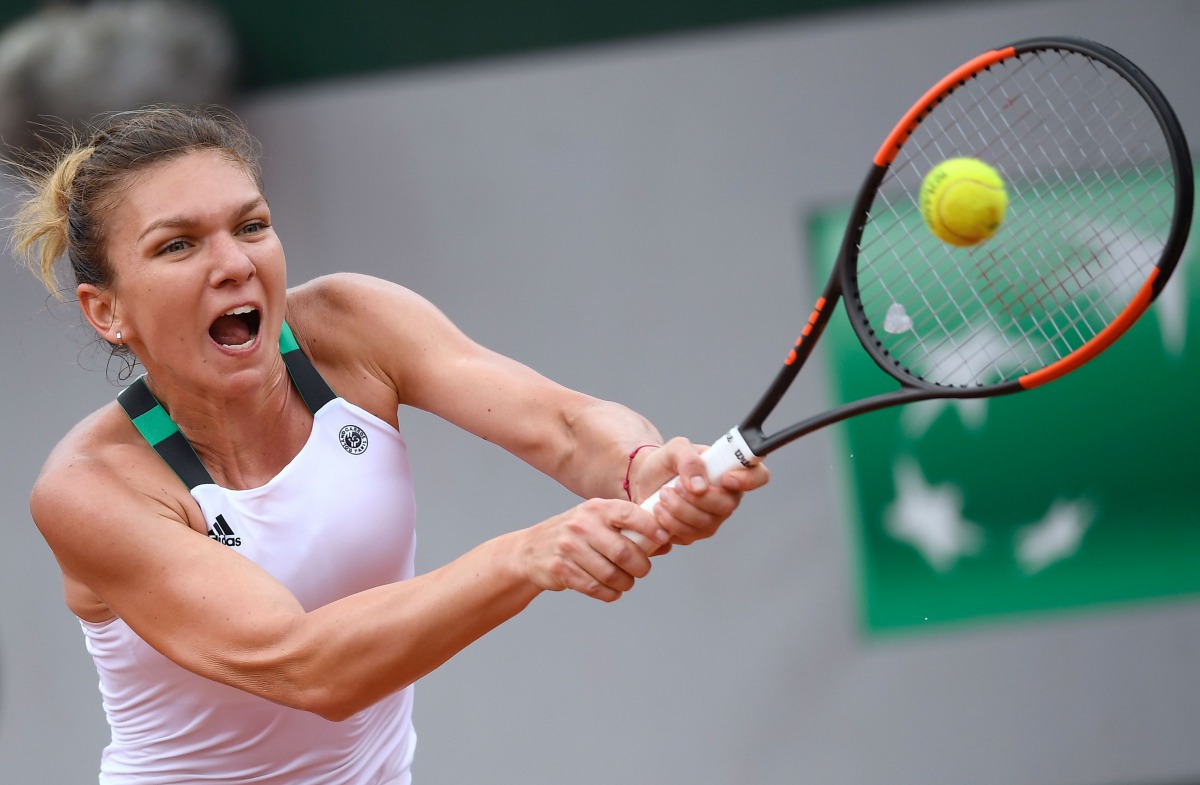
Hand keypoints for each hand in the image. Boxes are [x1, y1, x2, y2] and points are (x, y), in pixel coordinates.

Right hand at [518, 498, 668, 601]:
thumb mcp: (599, 522)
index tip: (663, 538)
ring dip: (625, 583)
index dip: (651, 527)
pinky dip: (610, 593)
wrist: (531, 550)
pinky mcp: (561, 570)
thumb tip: (667, 542)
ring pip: (611, 574)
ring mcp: (569, 548)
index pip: (629, 513)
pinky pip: (596, 588)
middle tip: (642, 570)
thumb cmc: (576, 535)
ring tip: (626, 582)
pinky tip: (612, 590)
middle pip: (623, 551)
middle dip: (640, 566)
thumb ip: (632, 530)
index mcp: (596, 508)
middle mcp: (582, 525)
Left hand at [627, 436, 769, 546]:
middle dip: (697, 499)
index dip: (748, 480)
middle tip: (674, 486)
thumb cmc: (665, 461)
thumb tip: (700, 486)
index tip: (725, 479)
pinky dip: (670, 523)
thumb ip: (689, 460)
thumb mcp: (675, 449)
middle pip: (727, 506)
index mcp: (731, 470)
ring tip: (662, 495)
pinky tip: (659, 509)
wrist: (644, 479)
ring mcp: (714, 517)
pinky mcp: (695, 533)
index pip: (759, 476)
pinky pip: (689, 535)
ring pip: (707, 523)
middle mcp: (728, 496)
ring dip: (679, 510)